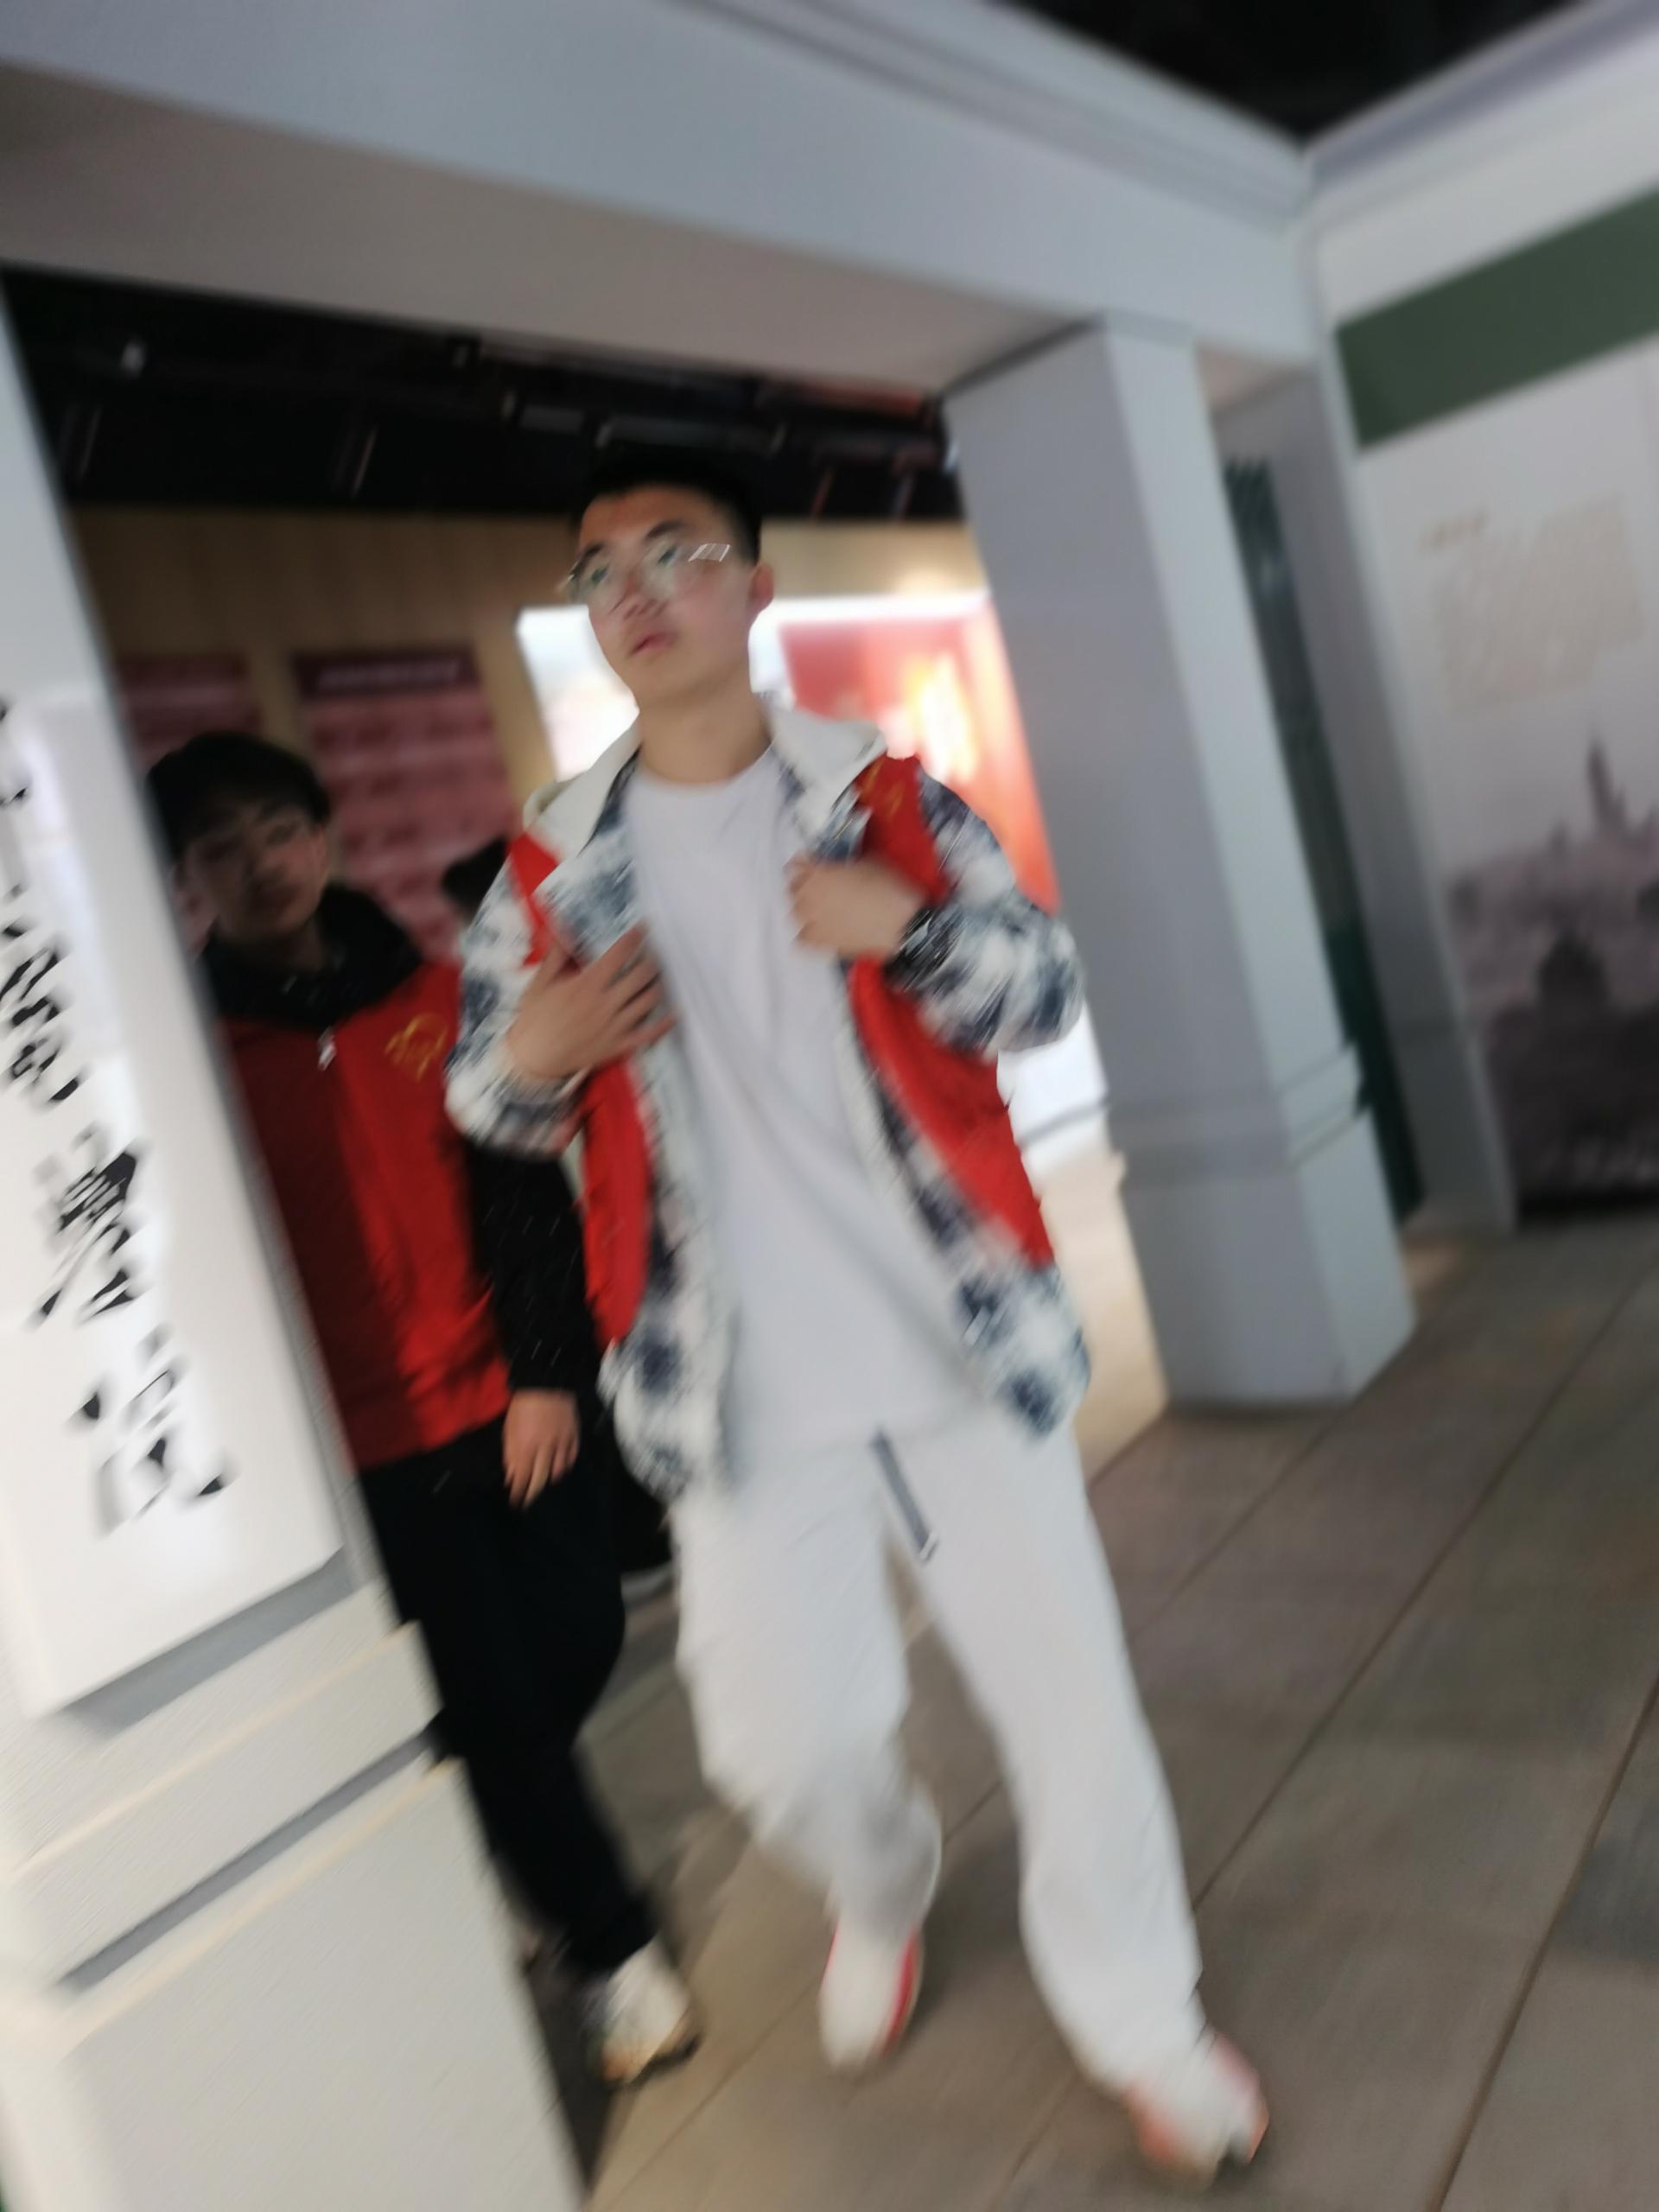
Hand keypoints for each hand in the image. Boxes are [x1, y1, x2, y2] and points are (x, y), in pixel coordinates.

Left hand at [503, 1390, 580, 1505]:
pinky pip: (571, 1458)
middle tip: (529, 1503)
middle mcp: (545, 1449)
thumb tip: (512, 1477)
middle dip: (533, 1494)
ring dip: (549, 1480)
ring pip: (558, 1471)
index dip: (519, 1494)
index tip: (515, 1504)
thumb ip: (511, 1455)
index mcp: (525, 1447)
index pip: (522, 1479)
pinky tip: (559, 1468)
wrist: (546, 1383)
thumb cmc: (522, 1407)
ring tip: (544, 1483)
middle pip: (541, 1480)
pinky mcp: (574, 1436)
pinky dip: (565, 1466)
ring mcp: (562, 1443)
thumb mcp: (509, 1430)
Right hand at [506, 927, 672, 1083]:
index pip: (619, 954)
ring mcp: (615, 1025)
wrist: (535, 1057)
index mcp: (587, 984)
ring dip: (658, 984)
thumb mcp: (541, 982)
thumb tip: (562, 927)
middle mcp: (605, 1003)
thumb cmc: (536, 1018)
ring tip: (659, 976)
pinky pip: (649, 1034)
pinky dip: (664, 1023)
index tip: (644, 927)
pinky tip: (674, 1012)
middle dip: (651, 959)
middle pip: (641, 975)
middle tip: (653, 953)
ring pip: (649, 1000)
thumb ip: (556, 954)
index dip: (635, 937)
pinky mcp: (619, 1045)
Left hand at [788, 858, 925, 960]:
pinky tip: (817, 930)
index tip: (809, 862)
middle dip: (801, 884)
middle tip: (816, 884)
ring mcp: (813, 922)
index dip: (802, 862)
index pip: (795, 865)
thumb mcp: (867, 863)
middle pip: (791, 889)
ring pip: (794, 913)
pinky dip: (806, 933)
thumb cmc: (888, 889)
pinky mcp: (822, 943)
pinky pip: (801, 939)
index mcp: (818, 873)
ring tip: (817, 907)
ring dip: (803, 908)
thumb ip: (842, 865)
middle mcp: (809, 898)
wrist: (902, 925)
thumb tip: (837, 868)